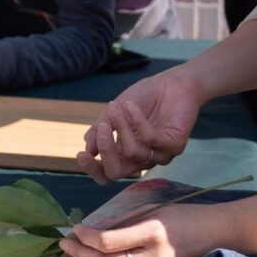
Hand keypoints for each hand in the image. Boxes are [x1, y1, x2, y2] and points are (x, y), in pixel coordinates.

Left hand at [58, 201, 234, 256]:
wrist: (221, 232)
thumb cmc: (187, 215)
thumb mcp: (155, 211)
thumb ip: (126, 222)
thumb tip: (95, 229)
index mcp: (152, 232)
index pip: (108, 241)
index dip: (86, 237)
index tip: (75, 227)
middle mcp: (154, 256)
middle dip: (81, 253)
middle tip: (65, 243)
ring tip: (76, 250)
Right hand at [78, 68, 203, 182]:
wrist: (172, 83)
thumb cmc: (143, 98)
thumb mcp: (114, 113)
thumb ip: (100, 131)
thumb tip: (87, 150)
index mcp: (125, 154)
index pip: (107, 174)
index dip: (92, 169)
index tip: (81, 154)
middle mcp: (142, 159)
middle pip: (117, 172)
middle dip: (106, 151)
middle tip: (102, 128)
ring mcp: (160, 154)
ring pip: (132, 152)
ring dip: (121, 126)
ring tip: (117, 105)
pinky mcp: (175, 145)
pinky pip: (151, 140)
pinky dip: (137, 121)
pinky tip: (130, 105)